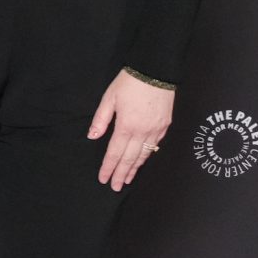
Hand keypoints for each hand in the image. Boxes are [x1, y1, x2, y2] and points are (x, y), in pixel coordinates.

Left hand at [88, 70, 173, 191]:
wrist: (156, 70)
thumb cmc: (130, 82)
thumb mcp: (109, 98)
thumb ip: (101, 119)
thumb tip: (92, 137)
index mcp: (126, 126)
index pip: (114, 152)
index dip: (108, 167)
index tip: (103, 179)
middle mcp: (142, 132)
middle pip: (129, 158)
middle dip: (121, 174)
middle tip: (116, 187)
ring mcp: (155, 130)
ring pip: (144, 155)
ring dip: (134, 168)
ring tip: (127, 179)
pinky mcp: (165, 126)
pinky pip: (154, 146)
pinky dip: (147, 156)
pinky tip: (142, 161)